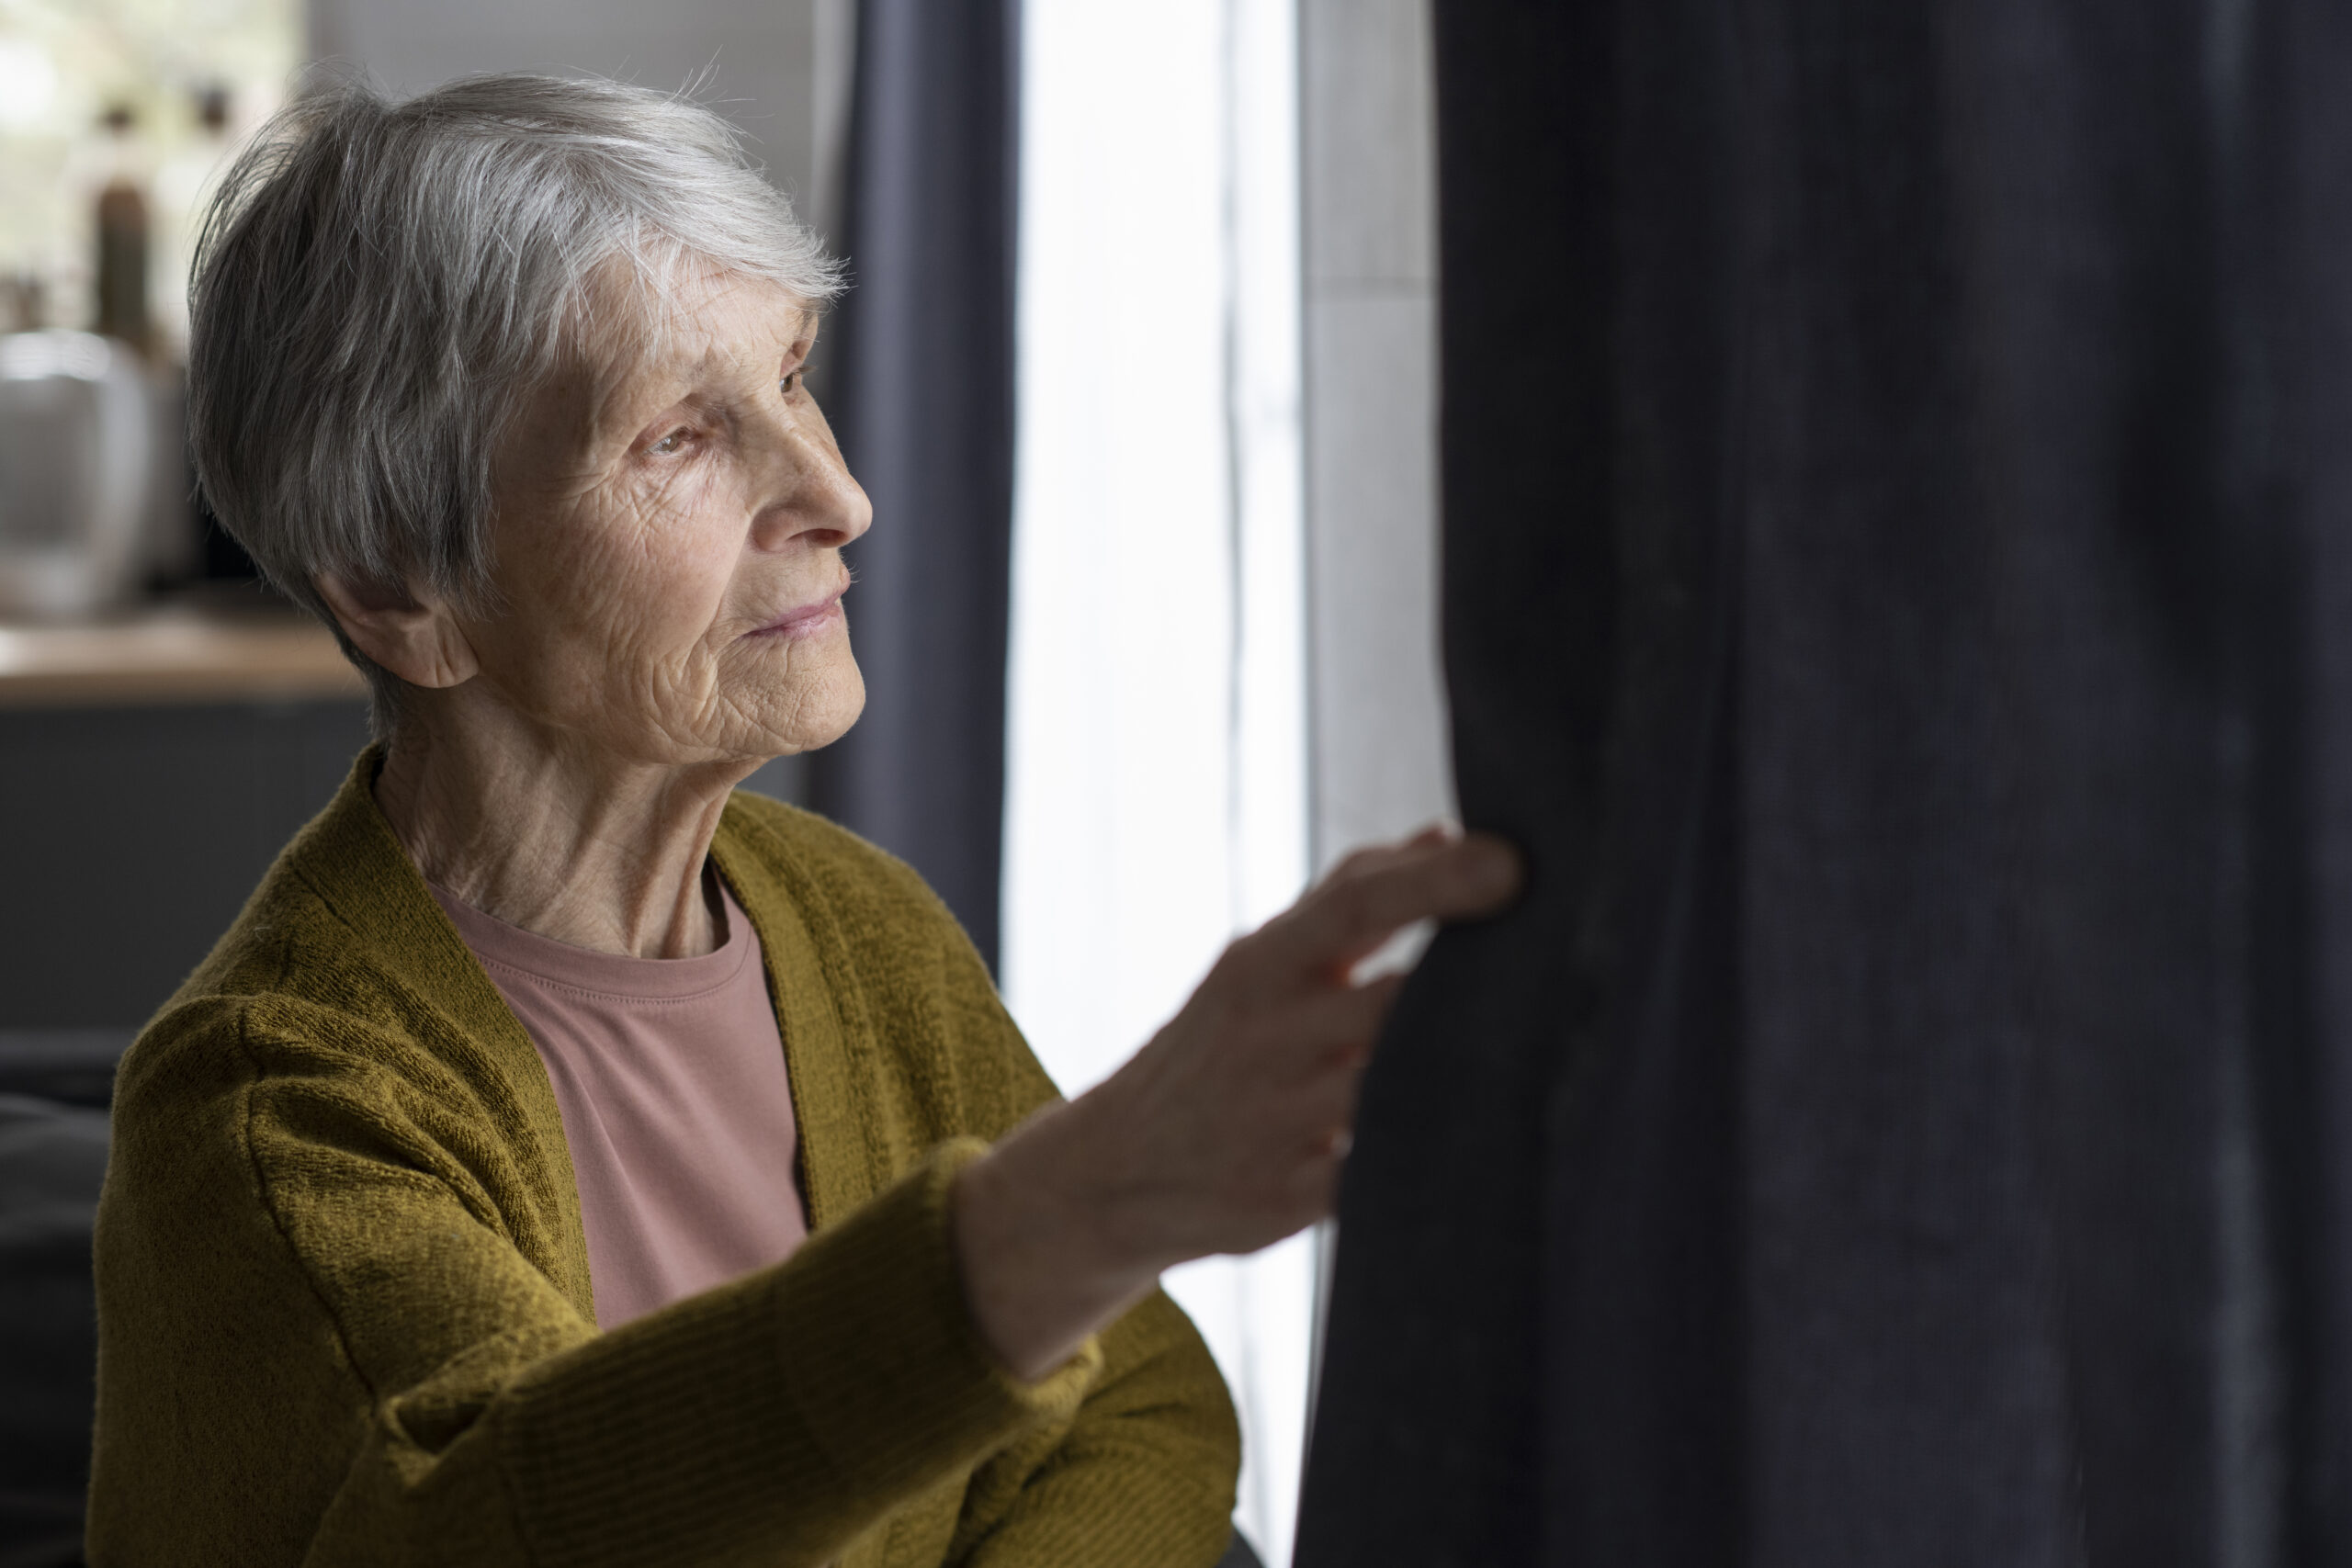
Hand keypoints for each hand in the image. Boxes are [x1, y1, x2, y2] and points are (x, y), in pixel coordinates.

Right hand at [953, 827, 1522, 1379]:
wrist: (1116, 1170)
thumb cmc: (1217, 1045)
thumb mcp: (1257, 964)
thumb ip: (1350, 896)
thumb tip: (1448, 833)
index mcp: (1260, 966)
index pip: (1353, 904)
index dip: (1439, 882)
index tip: (1517, 863)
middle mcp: (1266, 1038)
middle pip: (1395, 1004)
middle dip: (1480, 992)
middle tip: (1564, 973)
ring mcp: (1274, 1122)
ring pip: (1398, 1093)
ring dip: (1468, 1077)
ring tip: (1547, 1055)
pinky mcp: (1286, 1200)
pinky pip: (1381, 1177)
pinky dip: (1432, 1157)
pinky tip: (1490, 1142)